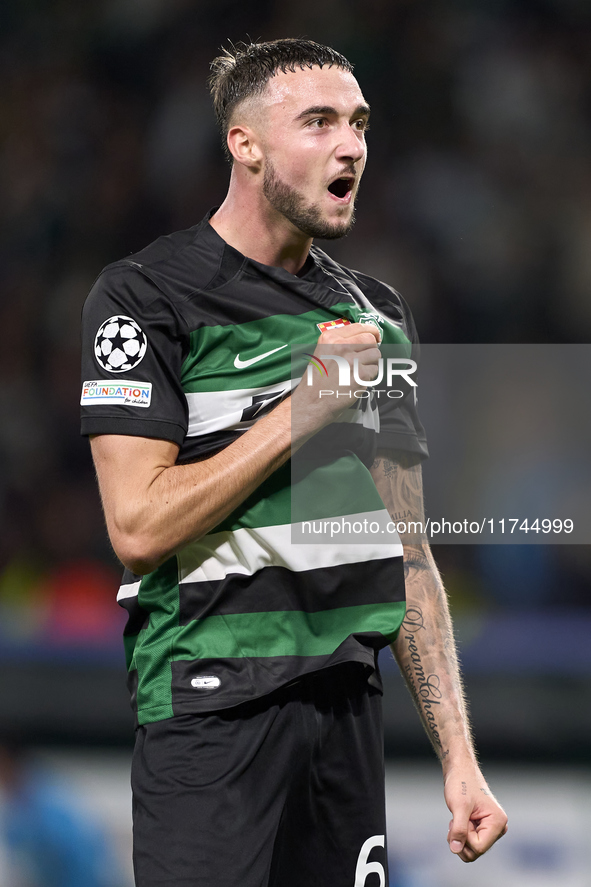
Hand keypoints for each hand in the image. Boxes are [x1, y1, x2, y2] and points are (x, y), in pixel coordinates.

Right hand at [291, 322, 381, 438]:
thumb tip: (363, 337)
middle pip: (371, 340)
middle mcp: (341, 346)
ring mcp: (351, 361)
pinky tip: (357, 381)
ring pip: (375, 355)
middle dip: (372, 348)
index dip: (372, 331)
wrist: (312, 401)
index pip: (360, 327)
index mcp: (330, 338)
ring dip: (371, 363)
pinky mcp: (360, 375)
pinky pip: (375, 370)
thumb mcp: (322, 352)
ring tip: (359, 371)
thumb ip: (339, 342)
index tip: (375, 336)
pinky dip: (369, 376)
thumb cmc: (316, 380)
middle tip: (366, 357)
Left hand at [444, 766, 507, 862]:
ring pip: (472, 850)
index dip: (464, 837)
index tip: (460, 819)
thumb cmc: (461, 783)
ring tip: (456, 819)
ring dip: (459, 837)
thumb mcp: (458, 806)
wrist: (459, 770)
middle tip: (455, 820)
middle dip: (461, 839)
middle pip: (476, 851)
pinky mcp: (483, 828)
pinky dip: (460, 835)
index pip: (479, 847)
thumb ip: (458, 830)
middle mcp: (498, 828)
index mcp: (498, 822)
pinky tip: (458, 820)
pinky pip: (470, 843)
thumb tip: (455, 850)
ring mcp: (491, 829)